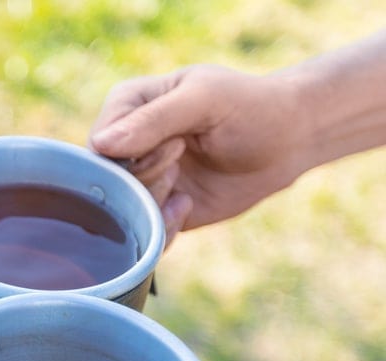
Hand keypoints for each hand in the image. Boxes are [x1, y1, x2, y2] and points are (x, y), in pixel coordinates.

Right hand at [89, 65, 309, 242]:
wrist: (289, 142)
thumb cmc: (251, 107)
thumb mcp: (204, 100)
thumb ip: (153, 120)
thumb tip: (99, 145)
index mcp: (126, 106)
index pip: (97, 145)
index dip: (129, 156)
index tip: (177, 144)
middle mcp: (125, 144)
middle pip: (106, 181)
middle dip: (146, 181)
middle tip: (182, 162)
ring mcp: (139, 179)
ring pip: (120, 211)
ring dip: (155, 205)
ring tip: (186, 187)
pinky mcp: (156, 209)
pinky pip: (140, 233)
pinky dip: (163, 229)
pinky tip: (188, 206)